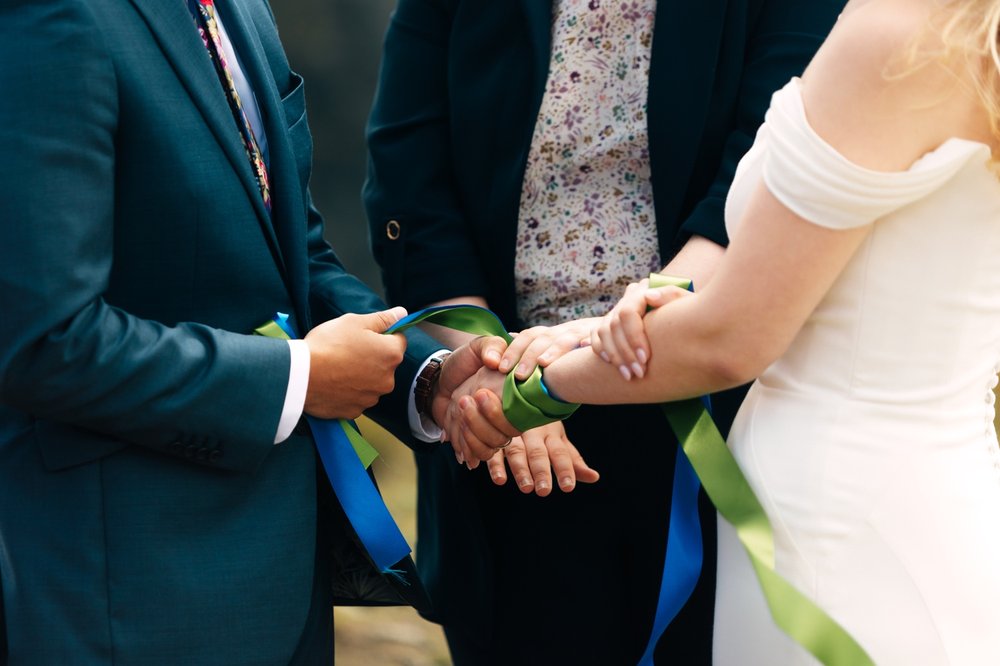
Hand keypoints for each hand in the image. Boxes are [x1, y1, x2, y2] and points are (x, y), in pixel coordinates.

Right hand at [302, 307, 407, 418]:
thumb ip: (382, 319)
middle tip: (347, 349)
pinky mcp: (355, 411)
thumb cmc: (328, 345)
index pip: (399, 340)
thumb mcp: (355, 322)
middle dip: (372, 356)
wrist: (300, 376)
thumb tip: (402, 313)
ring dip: (361, 375)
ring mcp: (371, 397)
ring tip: (338, 367)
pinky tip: (333, 383)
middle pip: (385, 363)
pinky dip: (348, 391)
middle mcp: (387, 380)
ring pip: (371, 382)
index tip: (365, 335)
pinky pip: (356, 397)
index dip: (383, 334)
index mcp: (391, 355)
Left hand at [430, 337, 519, 464]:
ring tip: (458, 408)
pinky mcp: (476, 441)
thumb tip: (496, 361)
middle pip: (503, 437)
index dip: (499, 412)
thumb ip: (491, 347)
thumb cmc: (463, 362)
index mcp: (514, 399)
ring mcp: (490, 431)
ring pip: (490, 448)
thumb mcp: (478, 347)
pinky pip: (477, 455)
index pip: (518, 418)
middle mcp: (506, 419)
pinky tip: (454, 427)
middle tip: (464, 399)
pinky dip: (464, 445)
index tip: (481, 393)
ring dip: (471, 433)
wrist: (441, 378)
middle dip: (481, 421)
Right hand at [485, 421, 598, 495]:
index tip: (568, 487)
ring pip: (516, 450)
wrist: (513, 395)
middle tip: (544, 490)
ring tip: (526, 487)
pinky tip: (500, 479)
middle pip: (537, 452)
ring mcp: (512, 432)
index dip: (564, 469)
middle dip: (541, 471)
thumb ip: (572, 461)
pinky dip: (495, 464)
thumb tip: (595, 477)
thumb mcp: (558, 441)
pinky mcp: (493, 435)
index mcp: (551, 433)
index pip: (560, 452)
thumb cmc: (541, 425)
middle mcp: (532, 431)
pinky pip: (494, 450)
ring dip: (520, 469)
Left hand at [498, 318, 601, 380]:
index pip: (529, 336)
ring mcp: (586, 331)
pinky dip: (592, 343)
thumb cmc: (584, 340)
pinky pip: (600, 338)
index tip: (501, 368)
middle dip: (528, 356)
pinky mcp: (606, 335)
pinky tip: (586, 349)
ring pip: (567, 338)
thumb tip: (510, 337)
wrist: (622, 325)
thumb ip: (537, 340)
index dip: (514, 351)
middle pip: (543, 338)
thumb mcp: (560, 339)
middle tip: (518, 375)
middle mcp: (567, 330)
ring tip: (544, 364)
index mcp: (554, 333)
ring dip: (554, 350)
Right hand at [590, 280, 690, 379]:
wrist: (683, 321)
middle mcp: (626, 300)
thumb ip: (671, 295)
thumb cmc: (688, 312)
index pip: (628, 313)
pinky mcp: (609, 324)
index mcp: (642, 292)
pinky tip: (611, 364)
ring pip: (604, 333)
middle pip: (615, 326)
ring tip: (628, 376)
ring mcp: (615, 312)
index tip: (645, 358)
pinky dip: (601, 350)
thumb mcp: (686, 302)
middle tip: (639, 373)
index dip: (634, 336)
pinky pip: (597, 336)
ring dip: (615, 356)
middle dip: (625, 353)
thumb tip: (649, 296)